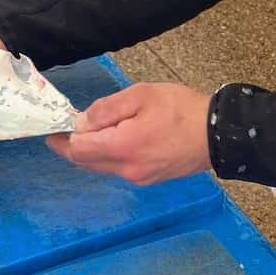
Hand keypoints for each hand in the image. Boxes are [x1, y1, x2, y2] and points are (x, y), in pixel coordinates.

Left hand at [46, 83, 212, 185]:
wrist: (221, 134)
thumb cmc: (182, 109)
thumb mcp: (141, 96)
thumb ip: (106, 109)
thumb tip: (81, 123)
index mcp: (123, 147)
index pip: (78, 150)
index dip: (63, 138)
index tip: (55, 127)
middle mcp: (127, 169)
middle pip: (85, 162)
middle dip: (72, 147)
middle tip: (64, 130)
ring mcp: (138, 177)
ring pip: (101, 167)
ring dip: (90, 151)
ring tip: (91, 131)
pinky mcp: (149, 178)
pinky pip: (117, 168)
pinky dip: (108, 155)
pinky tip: (113, 139)